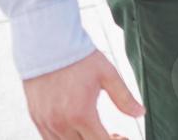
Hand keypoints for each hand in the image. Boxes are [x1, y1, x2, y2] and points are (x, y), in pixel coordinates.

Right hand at [23, 49, 142, 139]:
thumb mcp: (108, 75)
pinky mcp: (36, 119)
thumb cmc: (80, 59)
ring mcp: (46, 123)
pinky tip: (78, 128)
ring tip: (94, 131)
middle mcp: (61, 123)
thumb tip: (140, 113)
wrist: (48, 46)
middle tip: (113, 135)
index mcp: (81, 114)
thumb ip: (124, 98)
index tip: (122, 136)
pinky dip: (65, 139)